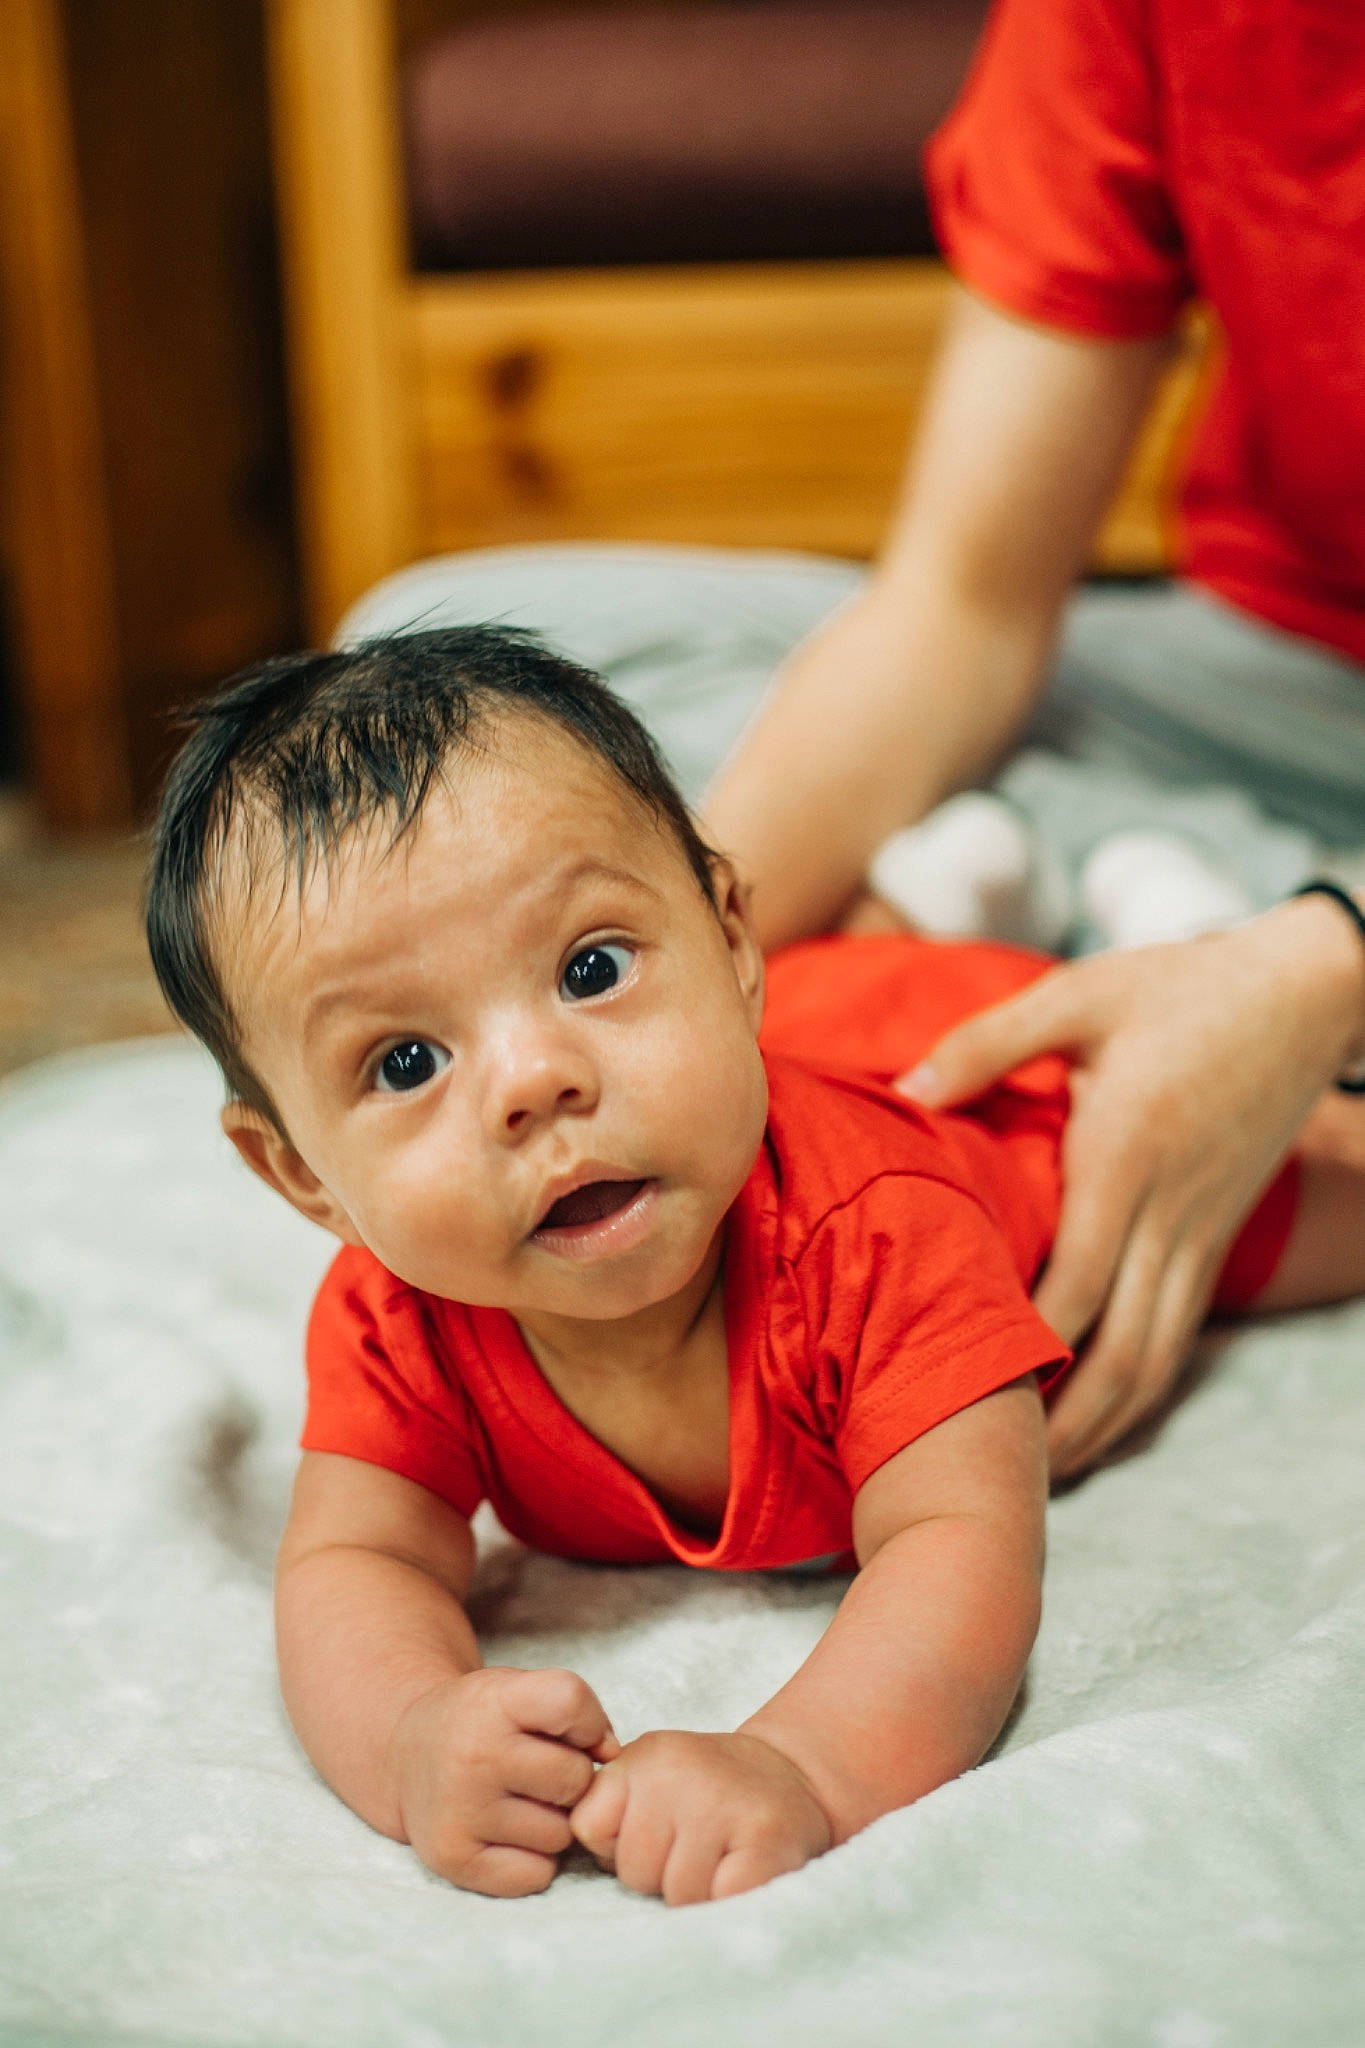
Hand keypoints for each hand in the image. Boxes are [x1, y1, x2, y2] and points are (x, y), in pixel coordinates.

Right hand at [390, 1665, 618, 1895]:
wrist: (405, 1756)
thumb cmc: (481, 1722)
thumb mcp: (519, 1690)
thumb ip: (574, 1708)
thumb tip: (614, 1756)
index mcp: (492, 1701)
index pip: (569, 1700)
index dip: (587, 1721)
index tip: (568, 1731)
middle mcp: (472, 1755)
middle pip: (576, 1779)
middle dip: (572, 1779)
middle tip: (539, 1772)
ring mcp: (460, 1811)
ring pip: (561, 1834)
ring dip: (554, 1823)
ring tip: (519, 1802)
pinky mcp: (454, 1860)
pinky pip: (538, 1874)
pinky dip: (534, 1861)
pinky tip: (507, 1834)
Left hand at [570, 1729, 832, 1905]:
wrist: (792, 1775)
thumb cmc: (707, 1792)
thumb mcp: (649, 1778)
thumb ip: (609, 1809)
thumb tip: (571, 1856)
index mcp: (644, 1756)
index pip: (588, 1828)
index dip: (615, 1846)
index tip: (651, 1833)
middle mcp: (680, 1771)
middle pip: (632, 1869)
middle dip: (658, 1876)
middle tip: (694, 1848)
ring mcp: (724, 1803)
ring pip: (676, 1894)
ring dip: (696, 1893)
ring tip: (719, 1858)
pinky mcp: (765, 1839)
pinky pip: (719, 1900)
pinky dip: (728, 1901)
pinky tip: (741, 1871)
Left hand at [901, 899, 1364, 1476]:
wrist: (1301, 991)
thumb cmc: (1179, 987)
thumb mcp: (1076, 996)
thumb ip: (986, 1044)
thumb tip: (906, 1090)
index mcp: (1123, 1157)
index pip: (1071, 1285)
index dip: (1024, 1351)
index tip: (963, 1395)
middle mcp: (1167, 1212)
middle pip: (1121, 1351)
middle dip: (1067, 1422)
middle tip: (1004, 1475)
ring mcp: (1201, 1231)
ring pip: (1159, 1357)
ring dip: (1109, 1421)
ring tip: (1051, 1471)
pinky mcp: (1218, 1234)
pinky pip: (1182, 1330)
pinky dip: (1145, 1384)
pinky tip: (1108, 1411)